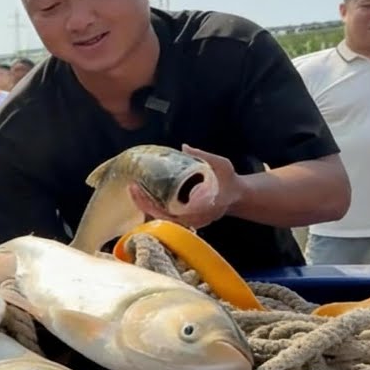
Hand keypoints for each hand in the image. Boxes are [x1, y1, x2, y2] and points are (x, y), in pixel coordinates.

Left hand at [127, 144, 244, 229]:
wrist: (237, 196)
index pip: (174, 213)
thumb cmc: (229, 180)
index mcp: (203, 208)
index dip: (155, 205)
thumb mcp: (221, 165)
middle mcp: (194, 219)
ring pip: (162, 220)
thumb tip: (184, 147)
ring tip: (133, 190)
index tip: (143, 191)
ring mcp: (189, 223)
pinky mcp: (185, 220)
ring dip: (146, 207)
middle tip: (132, 187)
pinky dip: (152, 208)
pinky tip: (142, 195)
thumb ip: (203, 157)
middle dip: (144, 205)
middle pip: (163, 218)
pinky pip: (165, 217)